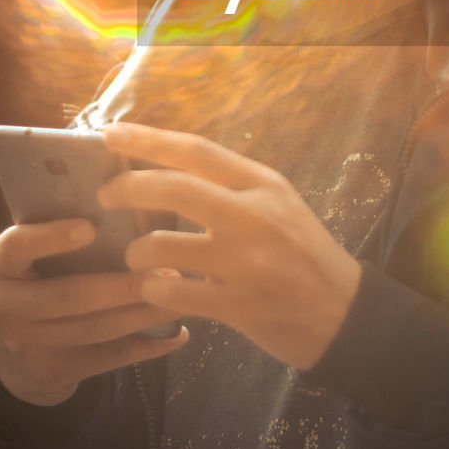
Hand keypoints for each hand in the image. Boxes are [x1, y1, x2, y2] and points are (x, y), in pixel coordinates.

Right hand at [0, 218, 188, 405]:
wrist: (11, 358)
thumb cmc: (33, 284)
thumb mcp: (27, 260)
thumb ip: (55, 237)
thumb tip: (124, 204)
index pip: (16, 247)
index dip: (52, 237)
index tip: (91, 227)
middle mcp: (5, 307)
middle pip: (71, 295)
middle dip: (124, 285)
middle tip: (168, 270)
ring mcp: (28, 345)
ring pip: (97, 328)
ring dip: (144, 313)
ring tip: (180, 295)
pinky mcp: (55, 372)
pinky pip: (109, 358)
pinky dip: (147, 347)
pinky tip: (177, 333)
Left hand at [98, 122, 361, 370]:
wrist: (343, 313)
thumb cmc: (302, 253)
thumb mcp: (278, 204)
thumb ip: (231, 186)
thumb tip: (166, 167)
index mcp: (263, 184)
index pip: (196, 150)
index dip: (148, 139)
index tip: (109, 134)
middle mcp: (254, 216)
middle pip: (174, 188)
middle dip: (127, 188)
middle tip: (105, 195)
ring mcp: (245, 262)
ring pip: (163, 245)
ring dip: (136, 250)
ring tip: (135, 257)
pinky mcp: (237, 305)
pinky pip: (173, 292)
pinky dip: (153, 289)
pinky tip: (156, 288)